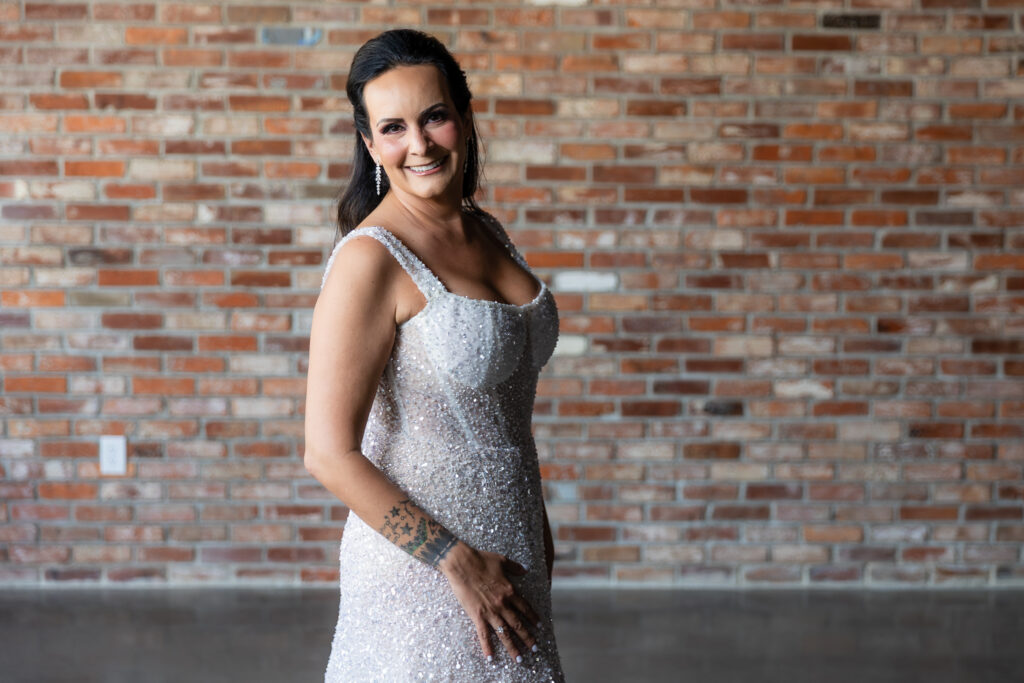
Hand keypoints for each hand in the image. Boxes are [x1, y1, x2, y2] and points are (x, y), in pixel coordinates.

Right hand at [438, 541, 540, 662]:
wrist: (461, 563)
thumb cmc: (481, 559)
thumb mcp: (502, 560)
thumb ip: (515, 567)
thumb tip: (525, 570)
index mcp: (510, 590)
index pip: (525, 608)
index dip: (532, 618)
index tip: (538, 626)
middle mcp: (502, 604)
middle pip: (518, 624)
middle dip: (527, 638)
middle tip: (535, 648)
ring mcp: (490, 611)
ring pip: (504, 633)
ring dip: (513, 647)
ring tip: (519, 659)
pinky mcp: (477, 615)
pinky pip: (484, 634)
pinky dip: (487, 647)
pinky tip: (491, 657)